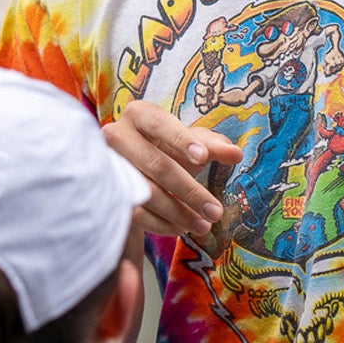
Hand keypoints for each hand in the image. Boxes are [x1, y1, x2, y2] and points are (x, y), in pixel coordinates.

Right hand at [105, 100, 241, 242]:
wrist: (133, 164)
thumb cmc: (166, 147)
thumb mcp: (190, 143)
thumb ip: (213, 146)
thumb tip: (236, 154)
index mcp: (139, 114)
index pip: (160, 123)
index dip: (181, 140)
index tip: (203, 158)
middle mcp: (117, 135)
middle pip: (156, 164)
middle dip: (189, 190)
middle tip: (216, 211)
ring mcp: (109, 165)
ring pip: (145, 192)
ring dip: (178, 212)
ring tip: (203, 225)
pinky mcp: (107, 192)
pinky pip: (134, 211)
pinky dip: (159, 223)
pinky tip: (180, 228)